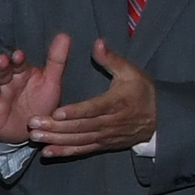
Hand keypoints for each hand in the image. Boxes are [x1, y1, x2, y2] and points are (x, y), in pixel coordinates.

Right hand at [0, 34, 70, 146]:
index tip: (19, 55)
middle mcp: (6, 84)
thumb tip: (64, 35)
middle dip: (1, 67)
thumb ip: (56, 60)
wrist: (34, 131)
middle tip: (2, 60)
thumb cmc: (42, 103)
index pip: (18, 64)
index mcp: (20, 74)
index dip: (18, 60)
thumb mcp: (52, 82)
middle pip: (1, 73)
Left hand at [34, 39, 159, 159]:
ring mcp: (107, 136)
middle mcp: (111, 122)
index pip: (94, 108)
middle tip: (33, 124)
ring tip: (34, 137)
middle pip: (82, 126)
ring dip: (57, 140)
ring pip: (80, 140)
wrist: (162, 118)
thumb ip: (111, 59)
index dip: (75, 112)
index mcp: (117, 102)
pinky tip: (48, 152)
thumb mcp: (131, 72)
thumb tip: (97, 42)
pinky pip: (84, 150)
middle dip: (56, 127)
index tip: (56, 112)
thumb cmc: (143, 91)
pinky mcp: (104, 145)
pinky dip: (66, 152)